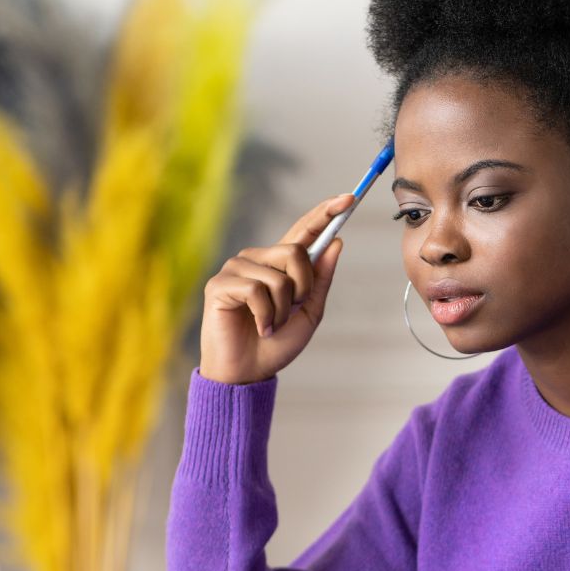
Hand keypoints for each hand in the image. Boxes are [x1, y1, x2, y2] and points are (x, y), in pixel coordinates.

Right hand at [198, 193, 354, 384]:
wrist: (248, 373)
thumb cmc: (275, 344)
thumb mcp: (309, 312)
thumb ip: (320, 279)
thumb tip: (336, 242)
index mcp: (278, 264)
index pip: (303, 230)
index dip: (325, 213)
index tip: (349, 197)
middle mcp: (256, 259)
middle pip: (294, 251)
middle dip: (303, 286)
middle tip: (292, 311)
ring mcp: (236, 269)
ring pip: (278, 275)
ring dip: (282, 309)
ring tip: (271, 326)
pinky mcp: (220, 284)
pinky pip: (257, 290)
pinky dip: (266, 316)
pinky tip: (259, 328)